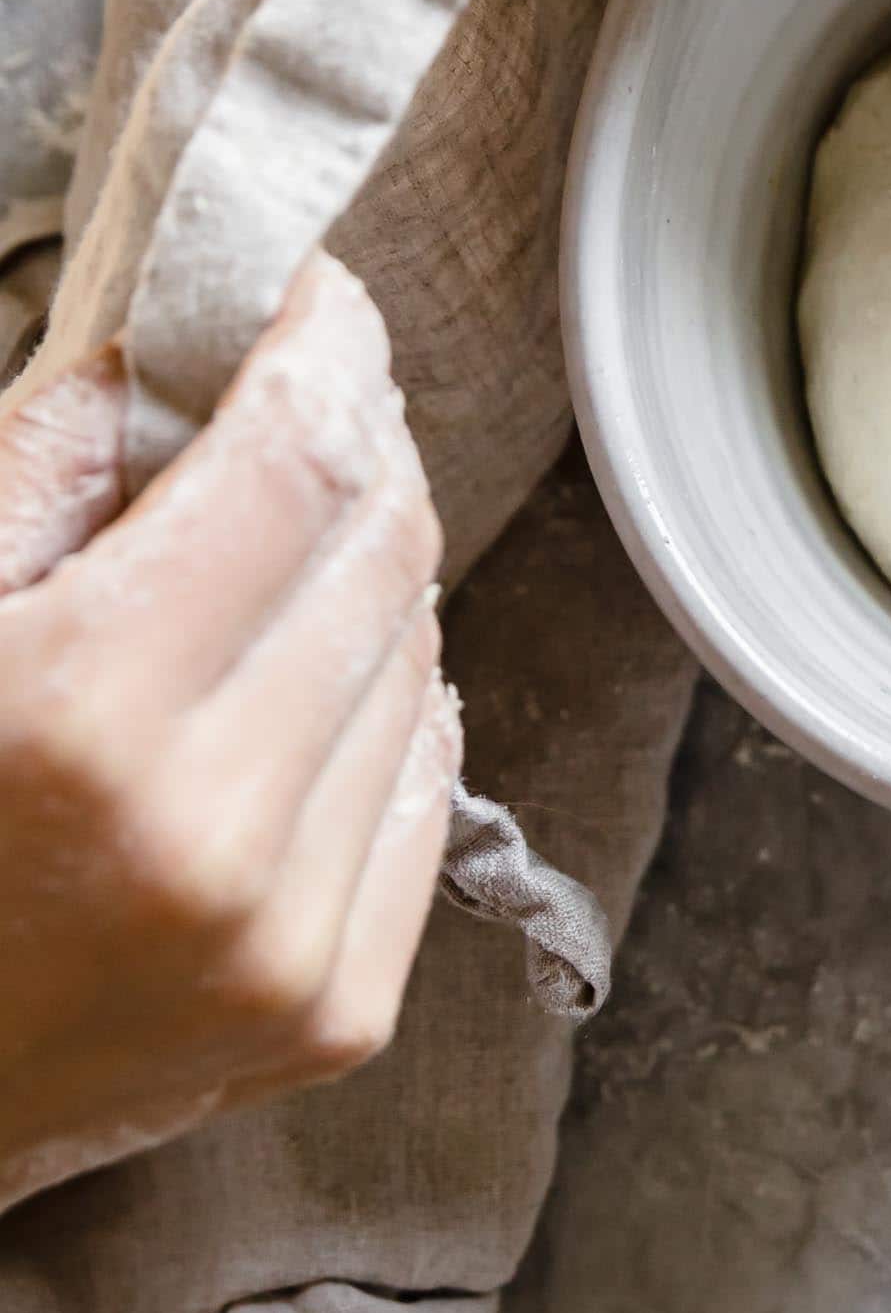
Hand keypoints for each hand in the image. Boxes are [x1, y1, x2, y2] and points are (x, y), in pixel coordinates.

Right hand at [0, 255, 457, 1217]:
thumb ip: (44, 460)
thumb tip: (178, 343)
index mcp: (84, 716)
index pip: (297, 461)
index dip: (322, 348)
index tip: (314, 297)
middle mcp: (212, 838)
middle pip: (381, 550)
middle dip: (356, 442)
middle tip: (306, 390)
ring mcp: (286, 944)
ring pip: (420, 661)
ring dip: (366, 577)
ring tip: (274, 549)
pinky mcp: (329, 1015)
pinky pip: (422, 789)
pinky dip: (379, 709)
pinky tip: (294, 684)